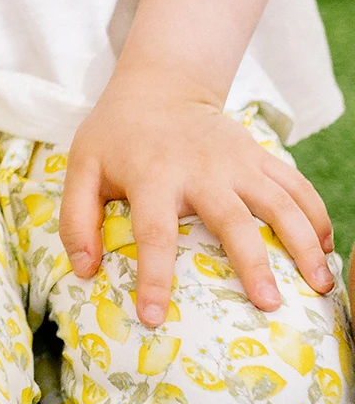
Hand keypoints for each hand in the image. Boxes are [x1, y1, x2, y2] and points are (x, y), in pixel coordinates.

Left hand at [60, 76, 334, 326]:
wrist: (161, 86)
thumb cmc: (115, 137)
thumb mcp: (80, 169)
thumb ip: (76, 220)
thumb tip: (85, 271)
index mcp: (153, 177)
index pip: (154, 234)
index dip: (154, 277)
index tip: (154, 317)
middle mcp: (202, 170)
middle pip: (233, 221)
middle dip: (253, 264)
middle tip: (269, 306)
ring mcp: (238, 162)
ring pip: (280, 203)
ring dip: (303, 243)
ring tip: (320, 285)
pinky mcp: (260, 157)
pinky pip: (296, 187)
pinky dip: (316, 216)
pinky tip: (327, 250)